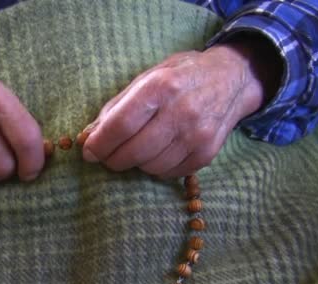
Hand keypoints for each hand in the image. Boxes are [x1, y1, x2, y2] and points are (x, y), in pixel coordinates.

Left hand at [82, 39, 279, 177]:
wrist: (230, 79)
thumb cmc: (180, 76)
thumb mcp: (146, 78)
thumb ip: (115, 108)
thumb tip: (86, 137)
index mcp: (161, 87)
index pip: (122, 125)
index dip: (100, 144)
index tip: (88, 152)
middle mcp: (182, 112)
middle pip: (135, 151)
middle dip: (113, 159)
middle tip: (107, 156)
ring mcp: (197, 136)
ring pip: (150, 166)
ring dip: (135, 163)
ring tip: (135, 149)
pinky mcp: (207, 154)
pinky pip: (168, 173)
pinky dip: (155, 168)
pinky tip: (157, 152)